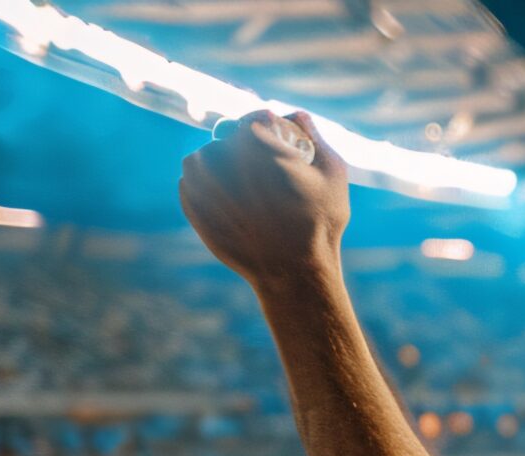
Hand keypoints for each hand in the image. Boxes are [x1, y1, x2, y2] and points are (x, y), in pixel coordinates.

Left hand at [178, 111, 349, 287]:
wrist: (293, 272)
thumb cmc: (319, 223)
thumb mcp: (332, 175)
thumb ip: (314, 137)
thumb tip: (295, 114)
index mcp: (252, 141)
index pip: (250, 121)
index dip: (263, 131)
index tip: (273, 147)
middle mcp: (220, 155)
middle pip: (225, 141)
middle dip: (241, 152)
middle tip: (261, 177)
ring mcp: (201, 181)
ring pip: (203, 160)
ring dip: (218, 167)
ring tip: (242, 189)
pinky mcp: (192, 205)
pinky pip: (192, 185)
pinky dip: (207, 189)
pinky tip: (231, 205)